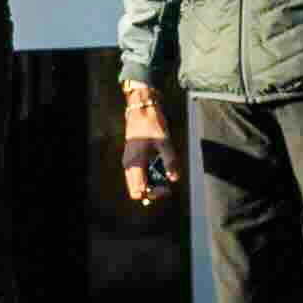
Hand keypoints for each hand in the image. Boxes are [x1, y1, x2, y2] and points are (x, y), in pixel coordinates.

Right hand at [119, 82, 171, 205]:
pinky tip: (158, 167)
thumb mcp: (165, 142)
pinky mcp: (131, 158)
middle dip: (152, 190)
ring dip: (150, 183)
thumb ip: (170, 162)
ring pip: (137, 183)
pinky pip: (138, 174)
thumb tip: (174, 179)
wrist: (141, 109)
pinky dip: (148, 175)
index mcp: (135, 163)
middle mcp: (129, 165)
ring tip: (163, 174)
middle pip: (137, 190)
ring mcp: (128, 162)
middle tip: (166, 184)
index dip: (154, 193)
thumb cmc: (152, 124)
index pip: (140, 190)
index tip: (168, 187)